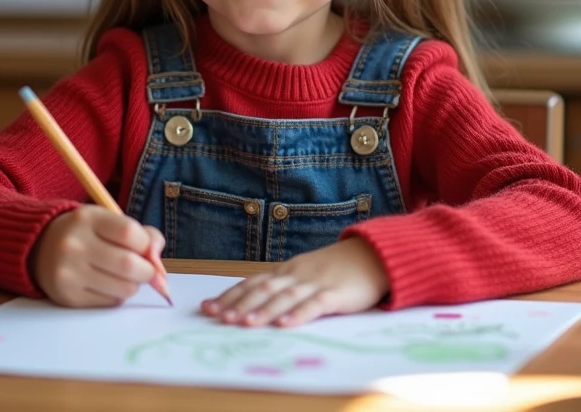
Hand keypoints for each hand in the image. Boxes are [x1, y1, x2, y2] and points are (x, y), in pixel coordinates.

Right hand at [31, 205, 164, 307]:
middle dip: (147, 271)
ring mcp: (69, 273)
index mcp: (87, 219)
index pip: (130, 233)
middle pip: (129, 265)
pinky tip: (107, 284)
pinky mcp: (68, 297)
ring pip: (124, 288)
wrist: (38, 248)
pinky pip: (110, 302)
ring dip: (134, 285)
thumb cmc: (85, 233)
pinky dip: (118, 295)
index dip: (147, 244)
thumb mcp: (107, 220)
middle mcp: (74, 245)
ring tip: (125, 276)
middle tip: (145, 270)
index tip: (146, 249)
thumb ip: (140, 234)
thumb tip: (159, 264)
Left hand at [200, 237, 388, 326]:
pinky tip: (286, 324)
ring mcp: (316, 283)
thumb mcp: (304, 272)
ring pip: (285, 296)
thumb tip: (250, 301)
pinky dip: (299, 314)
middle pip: (264, 288)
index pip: (252, 282)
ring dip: (264, 310)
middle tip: (219, 318)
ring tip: (245, 324)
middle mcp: (297, 275)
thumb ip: (282, 284)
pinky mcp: (336, 294)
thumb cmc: (336, 268)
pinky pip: (315, 304)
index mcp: (287, 270)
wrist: (372, 255)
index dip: (230, 295)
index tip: (207, 307)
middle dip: (240, 304)